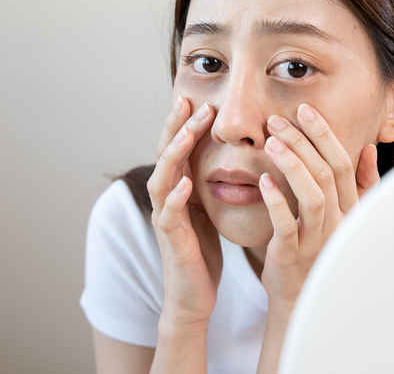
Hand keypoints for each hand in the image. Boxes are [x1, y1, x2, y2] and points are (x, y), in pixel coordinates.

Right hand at [147, 97, 221, 326]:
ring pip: (161, 179)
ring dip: (173, 154)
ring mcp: (165, 219)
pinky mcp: (172, 241)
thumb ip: (210, 185)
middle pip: (165, 156)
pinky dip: (175, 197)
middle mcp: (166, 200)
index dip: (185, 125)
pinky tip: (185, 183)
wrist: (193, 295)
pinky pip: (169, 215)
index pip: (179, 150)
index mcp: (178, 191)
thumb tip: (232, 158)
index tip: (199, 99)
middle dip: (176, 128)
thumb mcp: (209, 211)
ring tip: (186, 133)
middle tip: (188, 102)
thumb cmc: (203, 253)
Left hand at [258, 103, 379, 315]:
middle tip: (277, 120)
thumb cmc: (320, 248)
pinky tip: (263, 181)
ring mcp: (317, 238)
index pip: (343, 162)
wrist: (300, 295)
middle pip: (327, 173)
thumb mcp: (344, 215)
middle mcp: (338, 221)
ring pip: (312, 195)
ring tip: (271, 142)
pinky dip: (276, 201)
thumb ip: (359, 184)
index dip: (325, 134)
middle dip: (303, 141)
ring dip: (292, 164)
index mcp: (349, 207)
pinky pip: (287, 225)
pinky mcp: (292, 254)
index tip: (304, 109)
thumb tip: (369, 149)